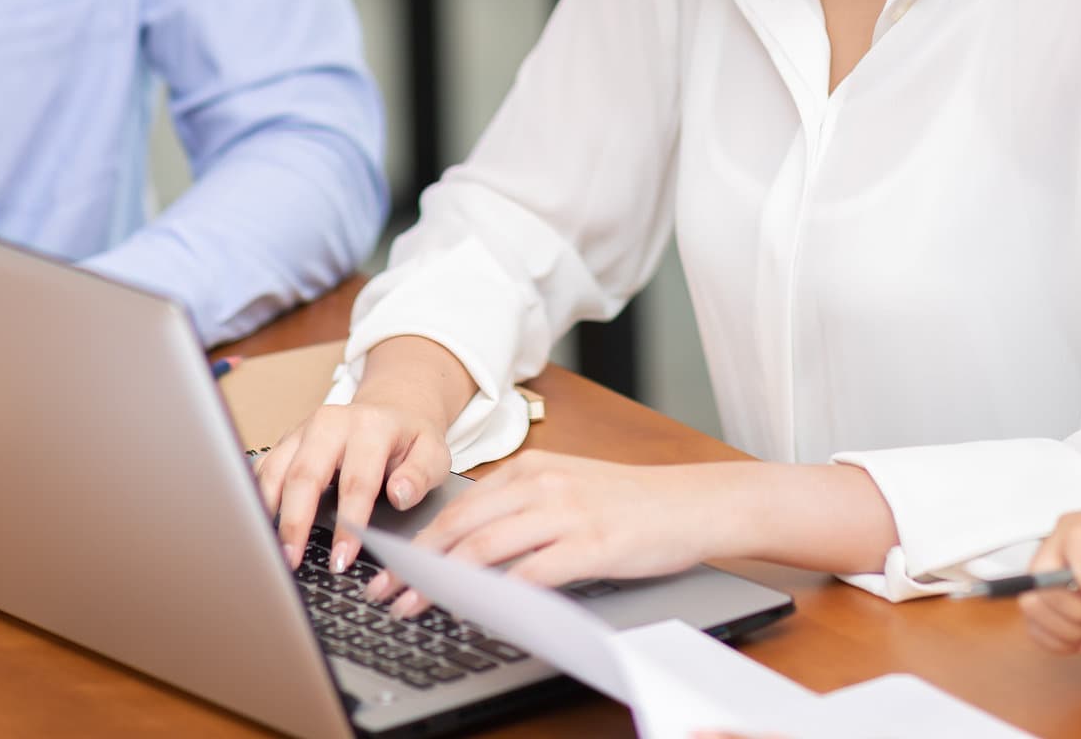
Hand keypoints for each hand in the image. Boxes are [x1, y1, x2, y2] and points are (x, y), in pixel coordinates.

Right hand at [258, 337, 470, 574]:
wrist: (390, 410)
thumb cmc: (410, 440)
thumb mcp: (432, 453)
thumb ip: (420, 475)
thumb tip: (399, 495)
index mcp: (370, 427)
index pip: (356, 480)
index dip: (348, 524)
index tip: (342, 559)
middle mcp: (330, 422)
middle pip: (304, 474)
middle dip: (296, 521)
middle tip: (291, 560)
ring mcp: (303, 430)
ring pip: (275, 469)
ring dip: (268, 512)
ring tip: (270, 550)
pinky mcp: (286, 440)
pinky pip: (263, 468)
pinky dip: (256, 497)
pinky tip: (256, 526)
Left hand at [375, 453, 728, 617]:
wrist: (693, 503)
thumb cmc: (632, 502)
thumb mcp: (569, 488)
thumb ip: (522, 507)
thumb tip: (470, 544)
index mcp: (532, 468)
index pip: (460, 506)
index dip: (420, 541)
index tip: (390, 567)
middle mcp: (543, 484)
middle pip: (462, 526)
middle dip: (417, 565)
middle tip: (387, 594)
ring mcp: (567, 513)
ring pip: (486, 547)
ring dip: (444, 582)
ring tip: (417, 606)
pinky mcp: (592, 544)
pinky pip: (533, 572)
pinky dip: (499, 595)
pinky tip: (480, 612)